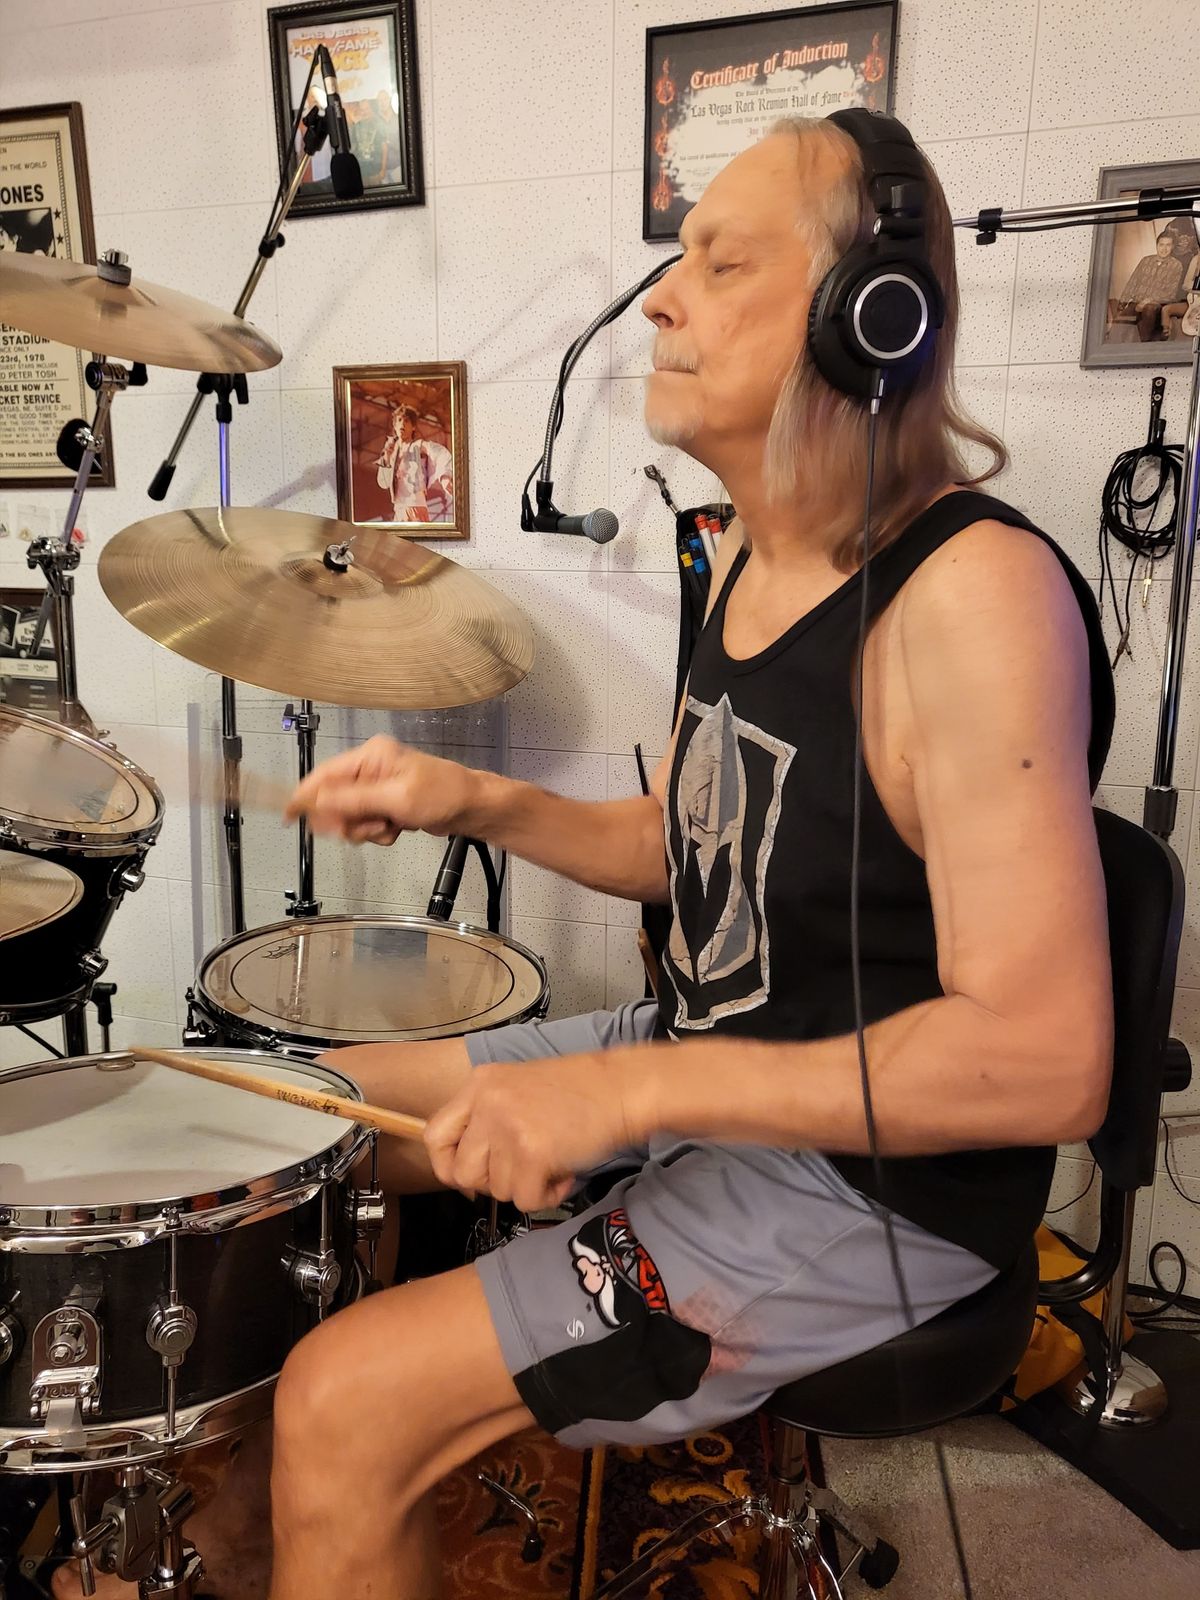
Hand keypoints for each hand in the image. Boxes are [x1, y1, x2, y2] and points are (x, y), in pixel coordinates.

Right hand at [285, 734, 477, 845]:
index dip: (304, 796)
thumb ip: (354, 800)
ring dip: (365, 829)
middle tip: (367, 826)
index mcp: (370, 757)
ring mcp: (377, 788)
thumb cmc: (444, 794)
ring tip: (389, 826)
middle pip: (333, 800)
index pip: (324, 775)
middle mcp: (370, 769)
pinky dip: (377, 832)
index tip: (288, 814)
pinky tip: (396, 828)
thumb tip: (318, 802)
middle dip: (347, 820)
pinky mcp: (385, 804)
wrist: (472, 808)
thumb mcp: (396, 798)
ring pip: (349, 817)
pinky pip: (365, 824)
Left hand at [423, 1056, 642, 1212]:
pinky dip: (546, 1196)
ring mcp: (508, 1127)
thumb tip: (463, 1170)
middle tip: (521, 1171)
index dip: (448, 1164)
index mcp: (480, 1083)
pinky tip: (563, 1175)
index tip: (470, 1174)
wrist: (623, 1088)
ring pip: (497, 1190)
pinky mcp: (532, 1153)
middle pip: (463, 1172)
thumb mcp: (518, 1088)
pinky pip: (524, 1200)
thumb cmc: (579, 1092)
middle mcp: (487, 1103)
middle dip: (492, 1182)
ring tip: (552, 1164)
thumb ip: (487, 1118)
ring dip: (526, 1187)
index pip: (435, 1136)